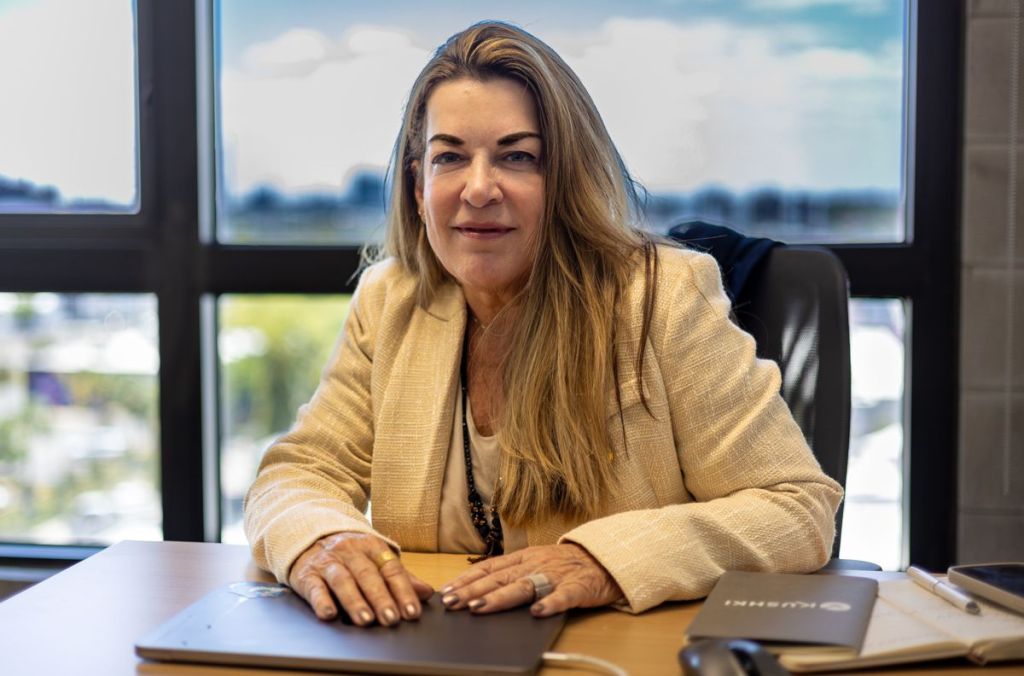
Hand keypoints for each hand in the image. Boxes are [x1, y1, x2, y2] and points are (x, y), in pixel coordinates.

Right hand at [288, 532, 433, 626]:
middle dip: (381, 598)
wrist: (309, 536)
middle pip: (368, 575)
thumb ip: (400, 577)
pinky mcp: (306, 574)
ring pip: (343, 580)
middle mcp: (350, 552)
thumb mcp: (375, 559)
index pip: (391, 569)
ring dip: (355, 601)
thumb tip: (427, 593)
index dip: (403, 591)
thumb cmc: (349, 554)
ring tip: (365, 620)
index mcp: (372, 547)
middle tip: (391, 619)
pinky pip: (314, 587)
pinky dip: (321, 601)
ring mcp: (328, 562)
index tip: (412, 612)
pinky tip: (329, 614)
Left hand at [438, 543, 622, 616]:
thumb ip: (512, 575)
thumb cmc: (566, 565)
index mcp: (524, 558)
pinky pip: (564, 596)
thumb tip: (477, 592)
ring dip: (501, 597)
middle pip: (500, 577)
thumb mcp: (536, 563)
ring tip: (480, 607)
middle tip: (452, 603)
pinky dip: (551, 603)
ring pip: (525, 585)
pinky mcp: (579, 587)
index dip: (466, 579)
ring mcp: (557, 574)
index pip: (489, 568)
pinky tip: (537, 613)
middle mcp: (536, 563)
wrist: (606, 559)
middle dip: (473, 590)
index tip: (445, 592)